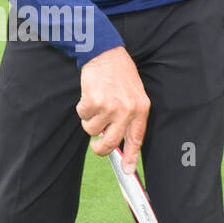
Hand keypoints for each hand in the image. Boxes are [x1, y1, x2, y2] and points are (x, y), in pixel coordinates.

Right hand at [75, 45, 149, 172]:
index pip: (136, 139)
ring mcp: (110, 106)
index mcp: (141, 109)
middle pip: (110, 143)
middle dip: (100, 148)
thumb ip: (128, 117)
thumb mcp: (133, 94)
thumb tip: (118, 141)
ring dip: (90, 119)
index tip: (127, 170)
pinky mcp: (94, 101)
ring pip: (92, 129)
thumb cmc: (118, 73)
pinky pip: (83, 115)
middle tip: (95, 144)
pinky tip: (89, 94)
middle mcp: (127, 110)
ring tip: (96, 102)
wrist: (105, 52)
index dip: (131, 157)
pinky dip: (82, 108)